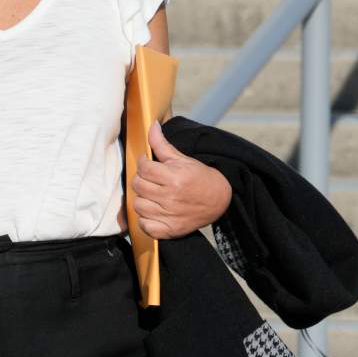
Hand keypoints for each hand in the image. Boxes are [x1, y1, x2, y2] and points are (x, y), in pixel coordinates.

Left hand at [132, 119, 231, 238]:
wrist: (219, 200)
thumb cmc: (199, 177)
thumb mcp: (182, 159)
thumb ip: (162, 144)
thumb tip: (152, 126)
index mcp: (174, 178)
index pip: (144, 168)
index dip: (143, 163)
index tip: (148, 164)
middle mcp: (171, 198)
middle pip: (138, 186)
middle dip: (141, 179)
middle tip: (150, 179)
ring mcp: (170, 216)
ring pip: (138, 205)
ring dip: (142, 199)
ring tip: (151, 194)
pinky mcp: (170, 230)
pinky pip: (145, 226)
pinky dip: (146, 220)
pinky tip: (153, 211)